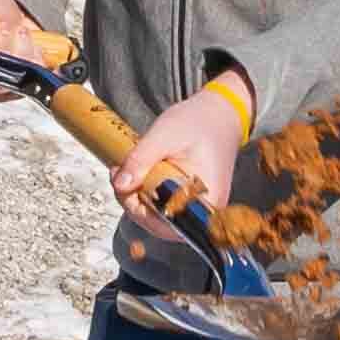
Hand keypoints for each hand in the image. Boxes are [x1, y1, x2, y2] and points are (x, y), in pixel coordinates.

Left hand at [110, 75, 248, 228]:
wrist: (219, 115)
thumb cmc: (199, 123)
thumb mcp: (163, 135)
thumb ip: (140, 160)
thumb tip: (120, 185)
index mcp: (206, 198)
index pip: (166, 224)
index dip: (138, 211)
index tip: (123, 186)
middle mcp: (206, 211)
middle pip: (160, 224)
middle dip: (134, 202)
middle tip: (121, 173)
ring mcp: (198, 208)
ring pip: (159, 217)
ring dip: (138, 197)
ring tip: (130, 170)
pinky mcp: (190, 201)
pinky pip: (164, 207)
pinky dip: (147, 193)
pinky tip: (142, 173)